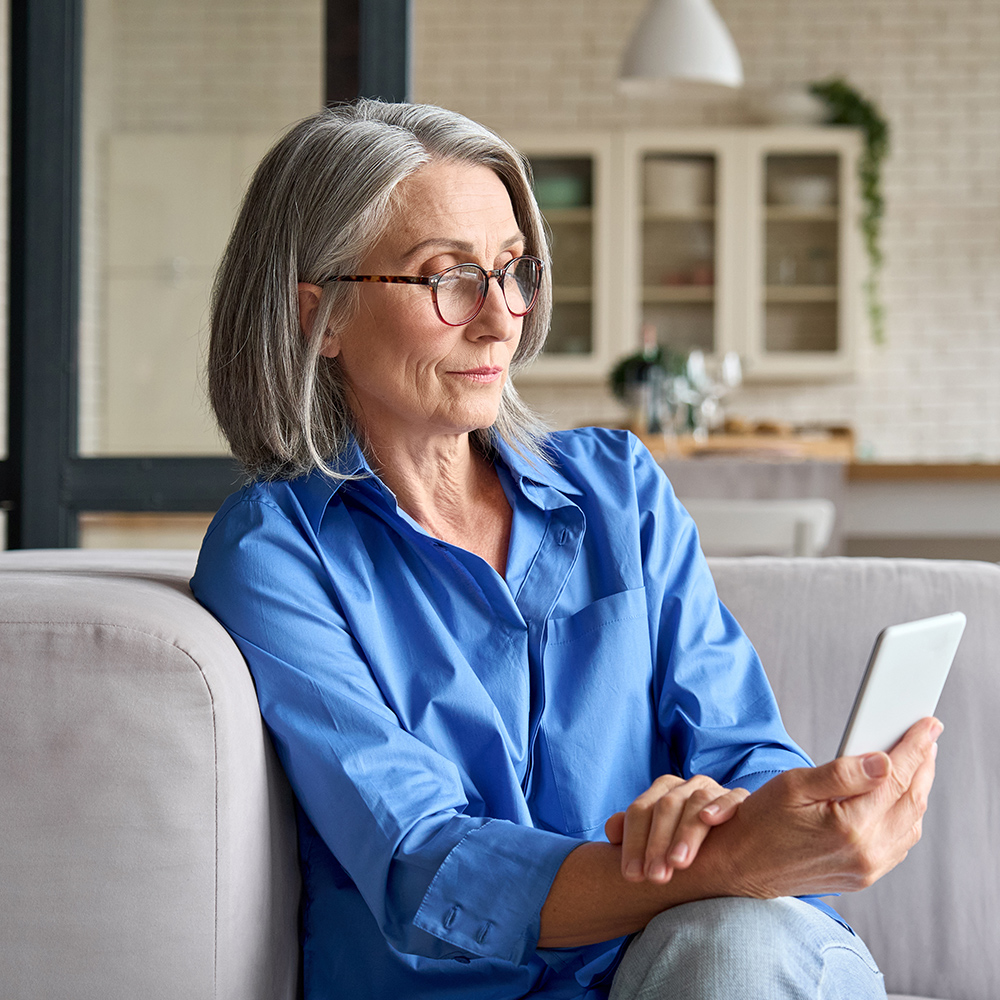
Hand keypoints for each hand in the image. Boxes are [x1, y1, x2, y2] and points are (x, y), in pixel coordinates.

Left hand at [605, 774, 748, 883]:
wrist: (735, 843)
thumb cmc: (685, 845)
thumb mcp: (658, 841)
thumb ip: (634, 835)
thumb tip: (612, 831)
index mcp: (662, 792)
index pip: (640, 811)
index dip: (633, 843)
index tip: (631, 877)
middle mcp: (685, 787)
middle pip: (665, 807)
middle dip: (657, 843)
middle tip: (655, 878)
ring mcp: (713, 790)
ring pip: (695, 802)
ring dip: (686, 832)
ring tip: (678, 862)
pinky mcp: (741, 799)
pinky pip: (733, 797)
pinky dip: (721, 806)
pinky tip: (710, 820)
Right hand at [705, 716, 941, 898]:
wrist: (741, 866)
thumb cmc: (760, 822)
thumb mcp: (793, 785)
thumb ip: (842, 773)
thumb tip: (883, 761)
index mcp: (850, 827)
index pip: (895, 778)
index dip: (915, 748)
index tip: (928, 727)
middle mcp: (866, 853)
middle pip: (911, 801)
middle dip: (923, 766)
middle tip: (926, 739)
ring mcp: (867, 869)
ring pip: (911, 824)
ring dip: (917, 791)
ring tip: (914, 764)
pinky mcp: (863, 877)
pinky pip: (899, 844)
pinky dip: (905, 816)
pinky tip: (897, 798)